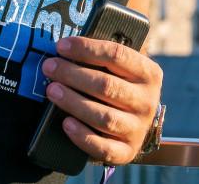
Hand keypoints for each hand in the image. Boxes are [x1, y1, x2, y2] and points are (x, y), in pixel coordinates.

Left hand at [40, 35, 162, 165]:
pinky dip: (83, 136)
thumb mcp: (121, 69)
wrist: (136, 123)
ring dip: (73, 102)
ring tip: (52, 90)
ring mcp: (138, 128)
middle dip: (73, 74)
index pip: (117, 55)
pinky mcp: (127, 152)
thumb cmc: (121, 86)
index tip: (61, 46)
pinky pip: (103, 148)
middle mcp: (148, 101)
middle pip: (107, 85)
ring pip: (104, 116)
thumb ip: (102, 58)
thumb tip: (67, 48)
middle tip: (50, 67)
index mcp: (149, 74)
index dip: (87, 49)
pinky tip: (66, 123)